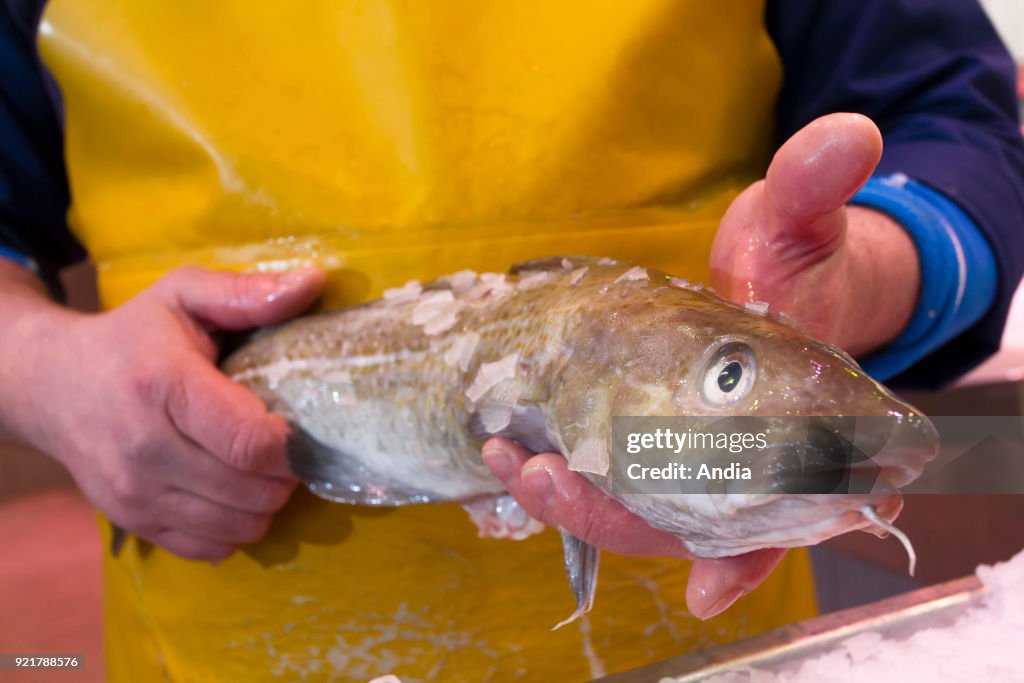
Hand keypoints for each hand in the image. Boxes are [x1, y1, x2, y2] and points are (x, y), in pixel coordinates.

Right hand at [2, 266, 323, 560]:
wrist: (52, 386)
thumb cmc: (133, 337)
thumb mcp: (184, 295)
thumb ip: (248, 292)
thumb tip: (315, 282)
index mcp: (163, 385)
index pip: (250, 442)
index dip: (293, 444)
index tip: (301, 425)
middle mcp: (144, 447)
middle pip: (253, 489)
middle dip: (287, 473)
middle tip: (286, 447)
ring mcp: (135, 493)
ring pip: (240, 526)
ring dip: (266, 502)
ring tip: (262, 467)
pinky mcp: (134, 523)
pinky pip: (214, 548)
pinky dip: (237, 527)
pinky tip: (233, 491)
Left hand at [485, 113, 920, 618]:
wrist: (780, 274)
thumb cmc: (796, 257)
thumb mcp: (802, 220)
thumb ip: (818, 189)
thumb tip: (846, 138)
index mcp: (794, 432)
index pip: (778, 512)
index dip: (746, 555)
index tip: (706, 587)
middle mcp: (740, 461)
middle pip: (680, 523)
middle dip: (610, 511)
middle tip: (540, 474)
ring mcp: (690, 455)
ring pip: (632, 509)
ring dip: (569, 499)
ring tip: (504, 459)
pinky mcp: (646, 439)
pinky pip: (604, 479)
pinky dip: (561, 478)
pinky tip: (508, 457)